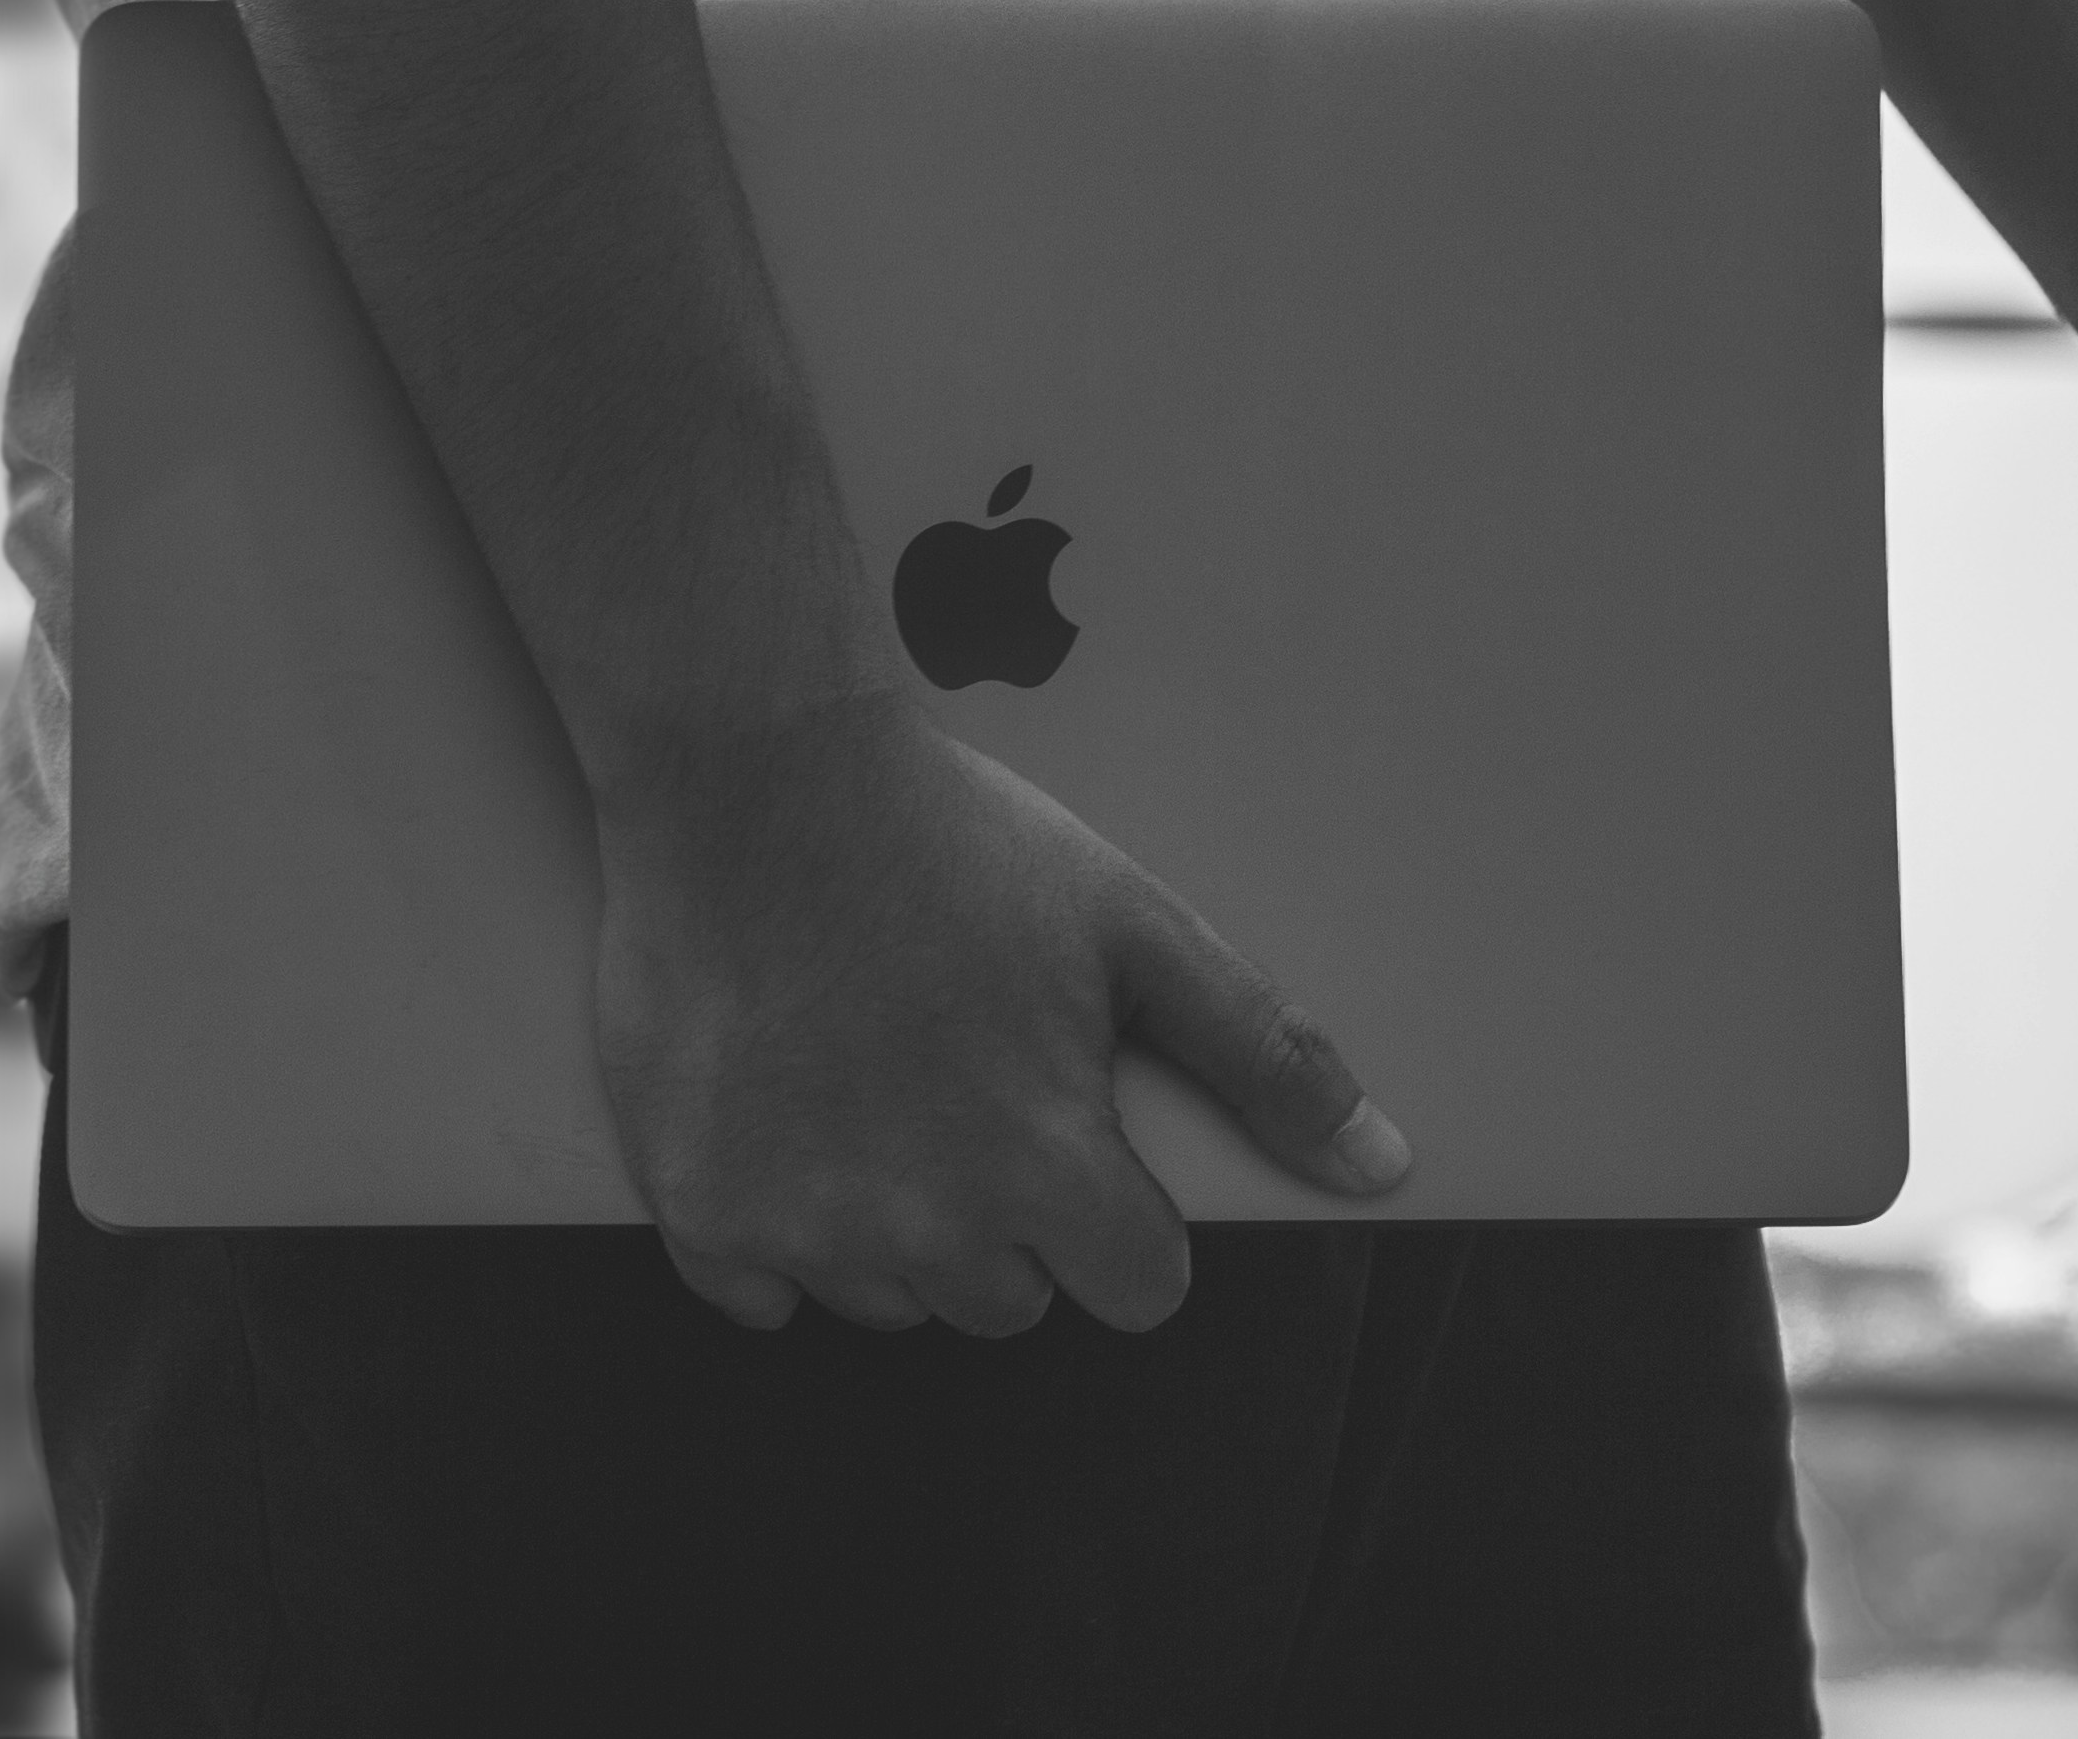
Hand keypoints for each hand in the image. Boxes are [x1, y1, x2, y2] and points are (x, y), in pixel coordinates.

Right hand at [593, 696, 1410, 1336]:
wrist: (754, 776)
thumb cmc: (952, 842)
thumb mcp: (1134, 926)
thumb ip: (1264, 1054)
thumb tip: (1380, 1163)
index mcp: (1043, 1165)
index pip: (1137, 1291)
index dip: (1121, 1214)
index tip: (1074, 1132)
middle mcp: (923, 1225)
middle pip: (1008, 1301)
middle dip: (1005, 1216)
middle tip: (963, 1082)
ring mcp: (801, 1226)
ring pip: (889, 1297)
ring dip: (892, 1222)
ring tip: (872, 1081)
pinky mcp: (697, 1209)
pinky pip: (760, 1293)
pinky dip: (776, 1229)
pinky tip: (790, 1116)